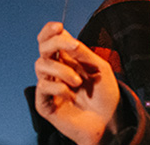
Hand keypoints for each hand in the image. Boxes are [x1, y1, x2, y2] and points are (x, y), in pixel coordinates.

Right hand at [34, 22, 120, 143]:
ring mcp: (49, 87)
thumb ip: (83, 53)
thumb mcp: (100, 68)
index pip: (50, 40)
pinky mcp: (44, 103)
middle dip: (56, 42)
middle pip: (43, 48)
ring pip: (41, 65)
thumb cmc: (105, 96)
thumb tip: (66, 36)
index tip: (59, 26)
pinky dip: (59, 88)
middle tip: (74, 46)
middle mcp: (56, 71)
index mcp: (68, 60)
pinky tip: (71, 96)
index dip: (49, 31)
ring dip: (62, 70)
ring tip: (78, 82)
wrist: (109, 122)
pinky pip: (42, 86)